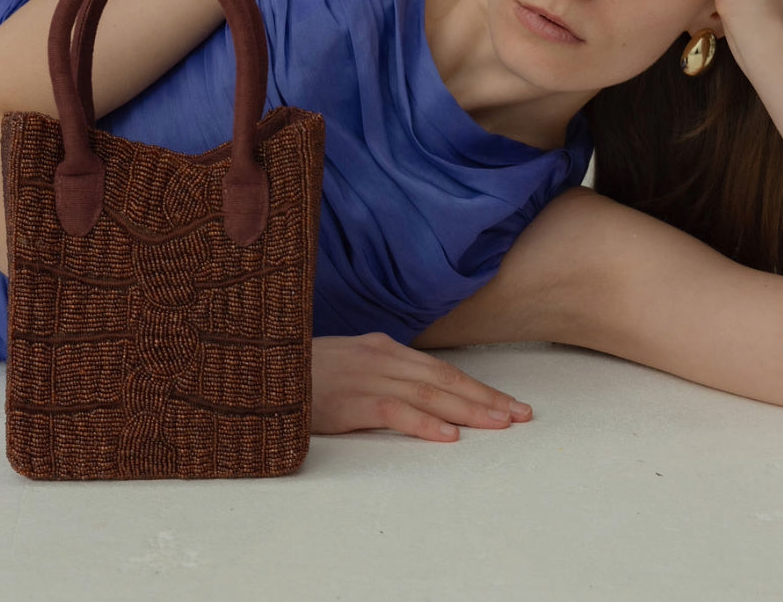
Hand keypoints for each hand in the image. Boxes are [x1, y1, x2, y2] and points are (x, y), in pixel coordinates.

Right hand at [311, 332, 532, 441]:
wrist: (261, 367)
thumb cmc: (300, 372)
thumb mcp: (347, 363)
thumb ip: (380, 372)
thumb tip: (414, 391)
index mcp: (383, 348)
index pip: (441, 370)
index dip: (477, 387)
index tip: (508, 403)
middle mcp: (382, 357)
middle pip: (445, 380)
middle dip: (486, 398)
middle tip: (521, 415)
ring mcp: (366, 377)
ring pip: (429, 394)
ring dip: (468, 410)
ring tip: (500, 424)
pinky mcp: (348, 400)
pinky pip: (394, 411)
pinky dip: (424, 424)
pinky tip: (448, 436)